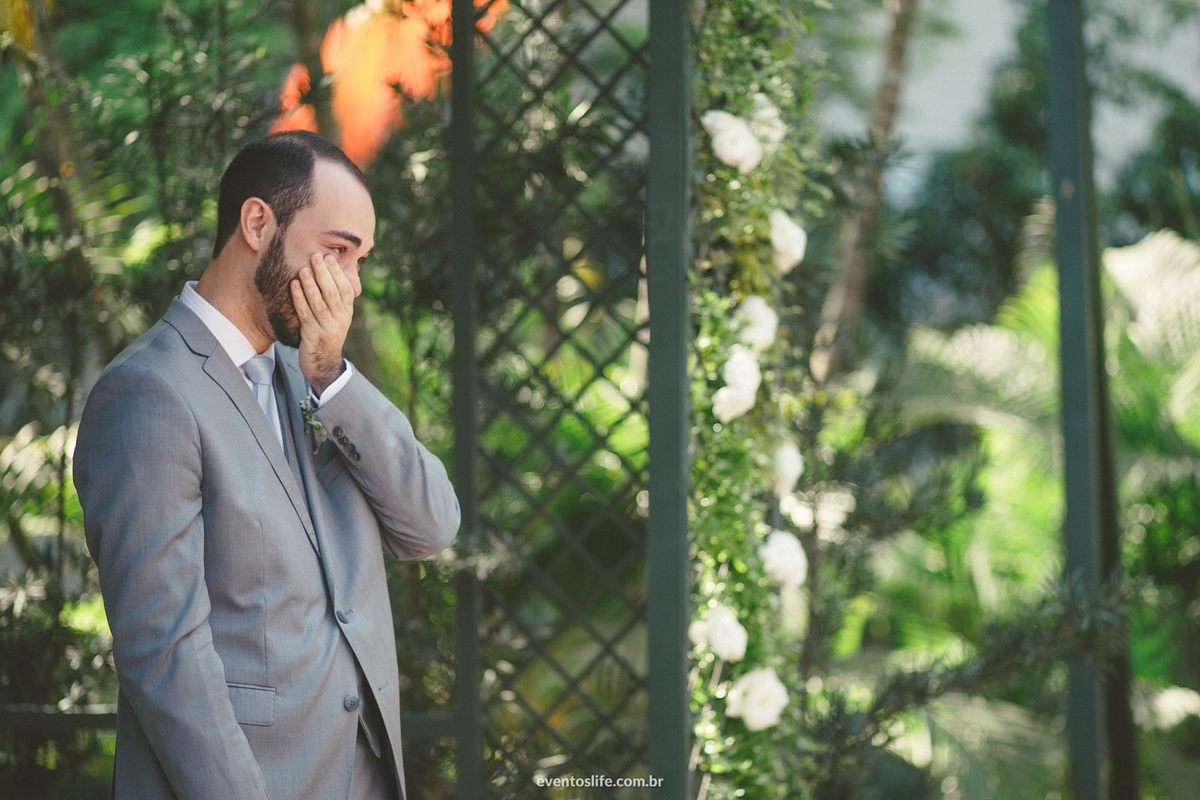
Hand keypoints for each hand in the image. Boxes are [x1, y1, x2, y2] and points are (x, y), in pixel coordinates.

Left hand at [291, 253, 353, 394]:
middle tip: (316, 256)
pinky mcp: (313, 336)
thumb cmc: (326, 337)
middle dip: (324, 274)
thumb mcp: (336, 319)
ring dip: (310, 285)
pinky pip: (305, 314)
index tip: (329, 258)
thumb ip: (334, 300)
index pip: (346, 290)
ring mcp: (328, 329)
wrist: (323, 366)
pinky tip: (293, 286)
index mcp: (347, 314)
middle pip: (333, 293)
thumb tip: (328, 273)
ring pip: (319, 303)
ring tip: (303, 269)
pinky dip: (299, 299)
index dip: (337, 273)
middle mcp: (340, 320)